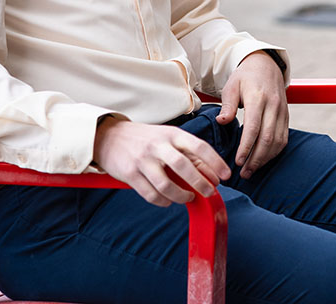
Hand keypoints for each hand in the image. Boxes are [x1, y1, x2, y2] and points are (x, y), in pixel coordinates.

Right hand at [93, 118, 230, 206]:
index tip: (225, 176)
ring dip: (181, 195)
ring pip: (166, 184)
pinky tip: (168, 201)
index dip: (215, 162)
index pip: (199, 147)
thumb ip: (187, 152)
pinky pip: (150, 194)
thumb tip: (210, 173)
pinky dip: (162, 201)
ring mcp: (143, 160)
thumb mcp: (167, 137)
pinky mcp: (130, 174)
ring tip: (188, 197)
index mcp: (172, 134)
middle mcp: (158, 145)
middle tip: (209, 192)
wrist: (109, 136)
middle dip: (200, 182)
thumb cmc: (146, 138)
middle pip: (184, 166)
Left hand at [217, 51, 288, 178]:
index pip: (254, 127)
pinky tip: (264, 160)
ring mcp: (282, 112)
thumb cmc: (245, 77)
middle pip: (268, 138)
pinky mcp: (286, 116)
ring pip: (278, 141)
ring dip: (265, 159)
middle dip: (256, 159)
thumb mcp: (232, 86)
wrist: (266, 65)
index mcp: (258, 98)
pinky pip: (284, 138)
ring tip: (251, 170)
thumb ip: (228, 104)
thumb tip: (222, 121)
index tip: (237, 161)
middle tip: (244, 173)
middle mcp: (273, 106)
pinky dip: (275, 152)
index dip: (246, 147)